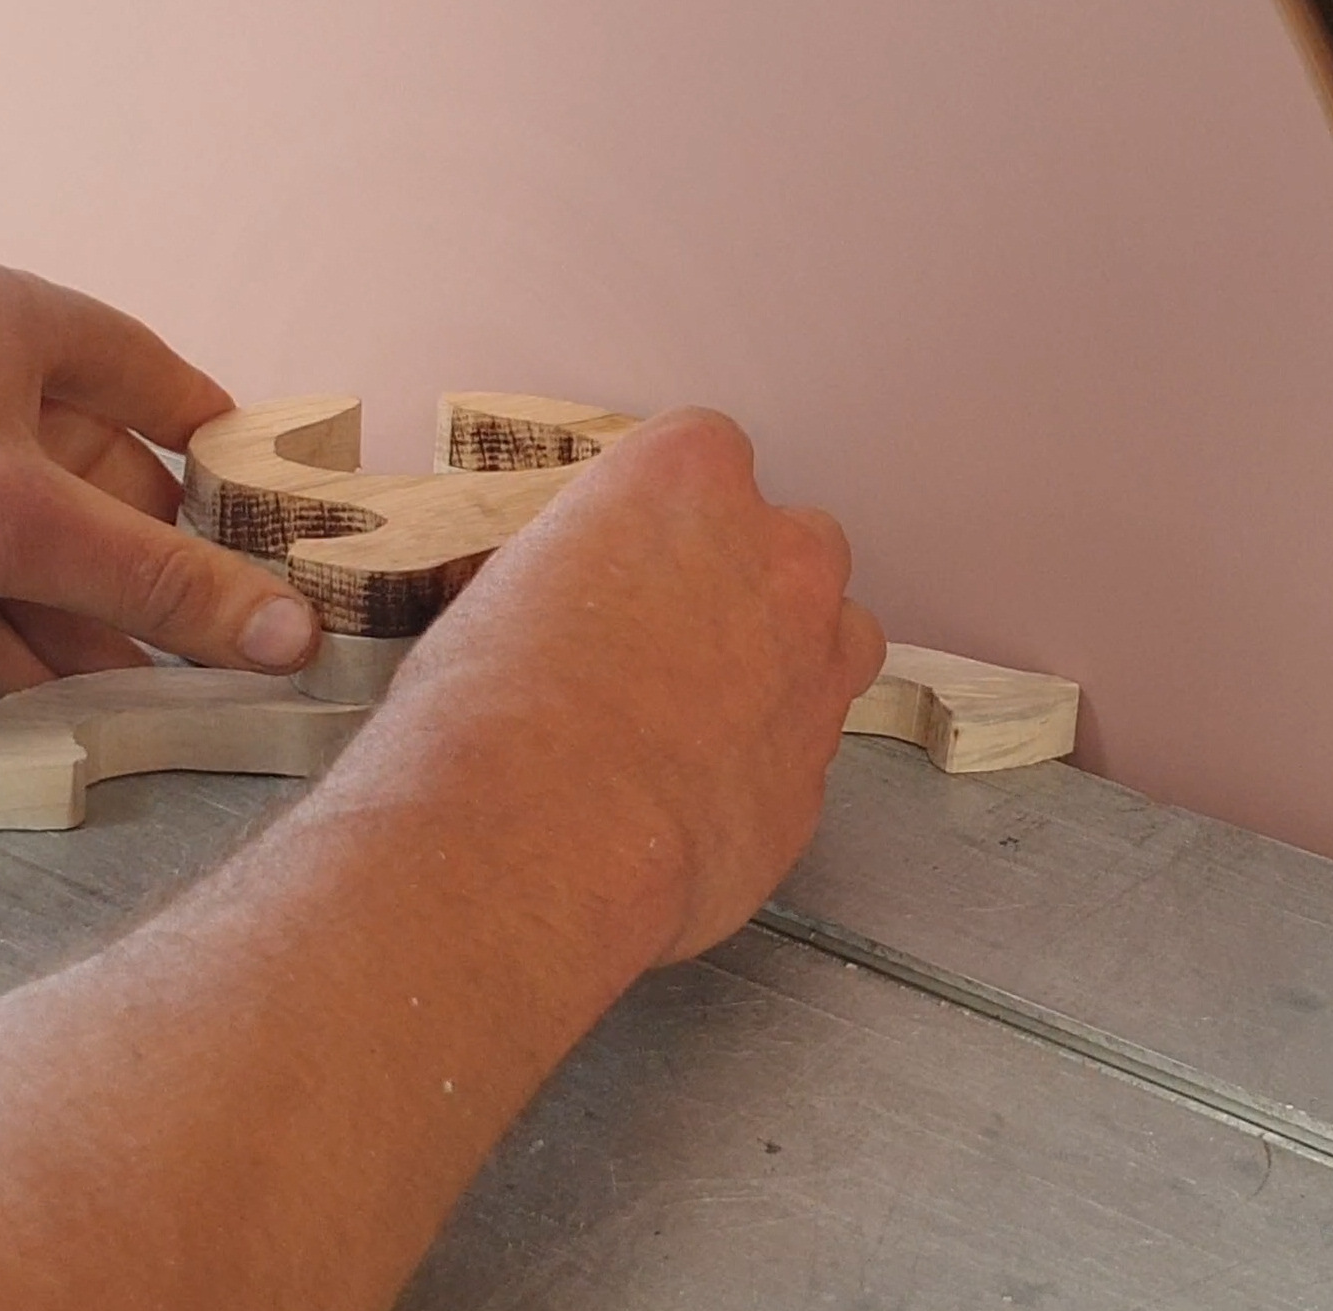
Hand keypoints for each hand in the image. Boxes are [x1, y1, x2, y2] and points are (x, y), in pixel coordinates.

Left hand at [0, 256, 318, 698]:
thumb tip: (291, 630)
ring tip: (148, 704)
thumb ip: (162, 581)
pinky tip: (45, 709)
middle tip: (225, 648)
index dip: (220, 449)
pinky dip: (3, 650)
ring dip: (83, 628)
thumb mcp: (16, 520)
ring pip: (31, 554)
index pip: (150, 376)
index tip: (282, 525)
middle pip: (96, 485)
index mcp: (6, 324)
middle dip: (150, 573)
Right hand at [320, 406, 885, 966]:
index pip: (708, 451)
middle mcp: (778, 557)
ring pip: (838, 637)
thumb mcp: (505, 587)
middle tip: (670, 640)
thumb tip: (582, 598)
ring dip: (789, 661)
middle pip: (796, 541)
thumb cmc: (493, 709)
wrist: (541, 838)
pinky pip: (808, 743)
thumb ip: (587, 567)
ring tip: (702, 713)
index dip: (669, 509)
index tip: (636, 549)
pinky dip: (768, 757)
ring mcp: (817, 663)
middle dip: (748, 582)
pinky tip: (696, 789)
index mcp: (690, 482)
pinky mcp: (821, 767)